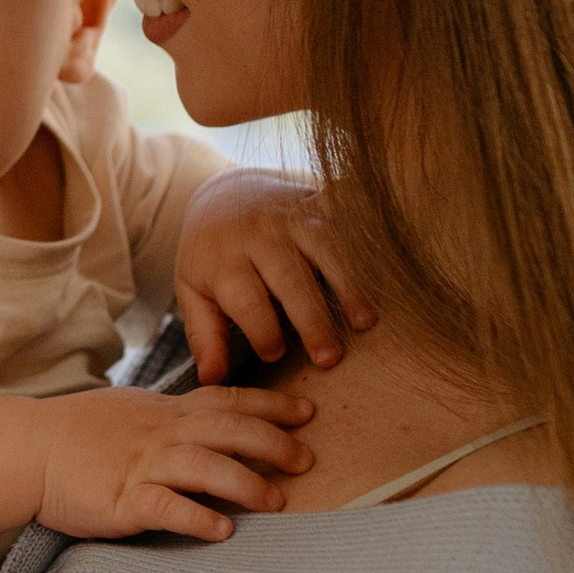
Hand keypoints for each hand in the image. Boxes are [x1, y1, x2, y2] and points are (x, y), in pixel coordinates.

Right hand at [30, 381, 312, 540]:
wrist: (26, 447)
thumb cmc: (77, 432)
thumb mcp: (131, 410)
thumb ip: (172, 417)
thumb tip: (212, 422)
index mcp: (165, 412)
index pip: (228, 400)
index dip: (270, 404)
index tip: (308, 410)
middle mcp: (161, 434)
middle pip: (228, 430)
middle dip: (272, 442)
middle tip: (306, 459)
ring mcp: (142, 466)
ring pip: (204, 467)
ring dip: (245, 483)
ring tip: (277, 501)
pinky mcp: (122, 500)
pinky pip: (165, 507)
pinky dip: (196, 518)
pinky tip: (222, 531)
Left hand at [174, 168, 376, 382]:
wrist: (226, 192)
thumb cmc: (212, 256)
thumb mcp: (193, 291)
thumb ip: (205, 336)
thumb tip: (212, 380)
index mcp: (223, 259)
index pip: (246, 300)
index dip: (262, 331)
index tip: (275, 355)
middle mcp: (258, 235)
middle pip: (289, 279)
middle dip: (310, 320)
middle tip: (329, 359)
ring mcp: (291, 217)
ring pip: (324, 251)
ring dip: (348, 287)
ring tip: (365, 324)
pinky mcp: (317, 206)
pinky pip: (344, 229)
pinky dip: (363, 255)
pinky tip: (380, 284)